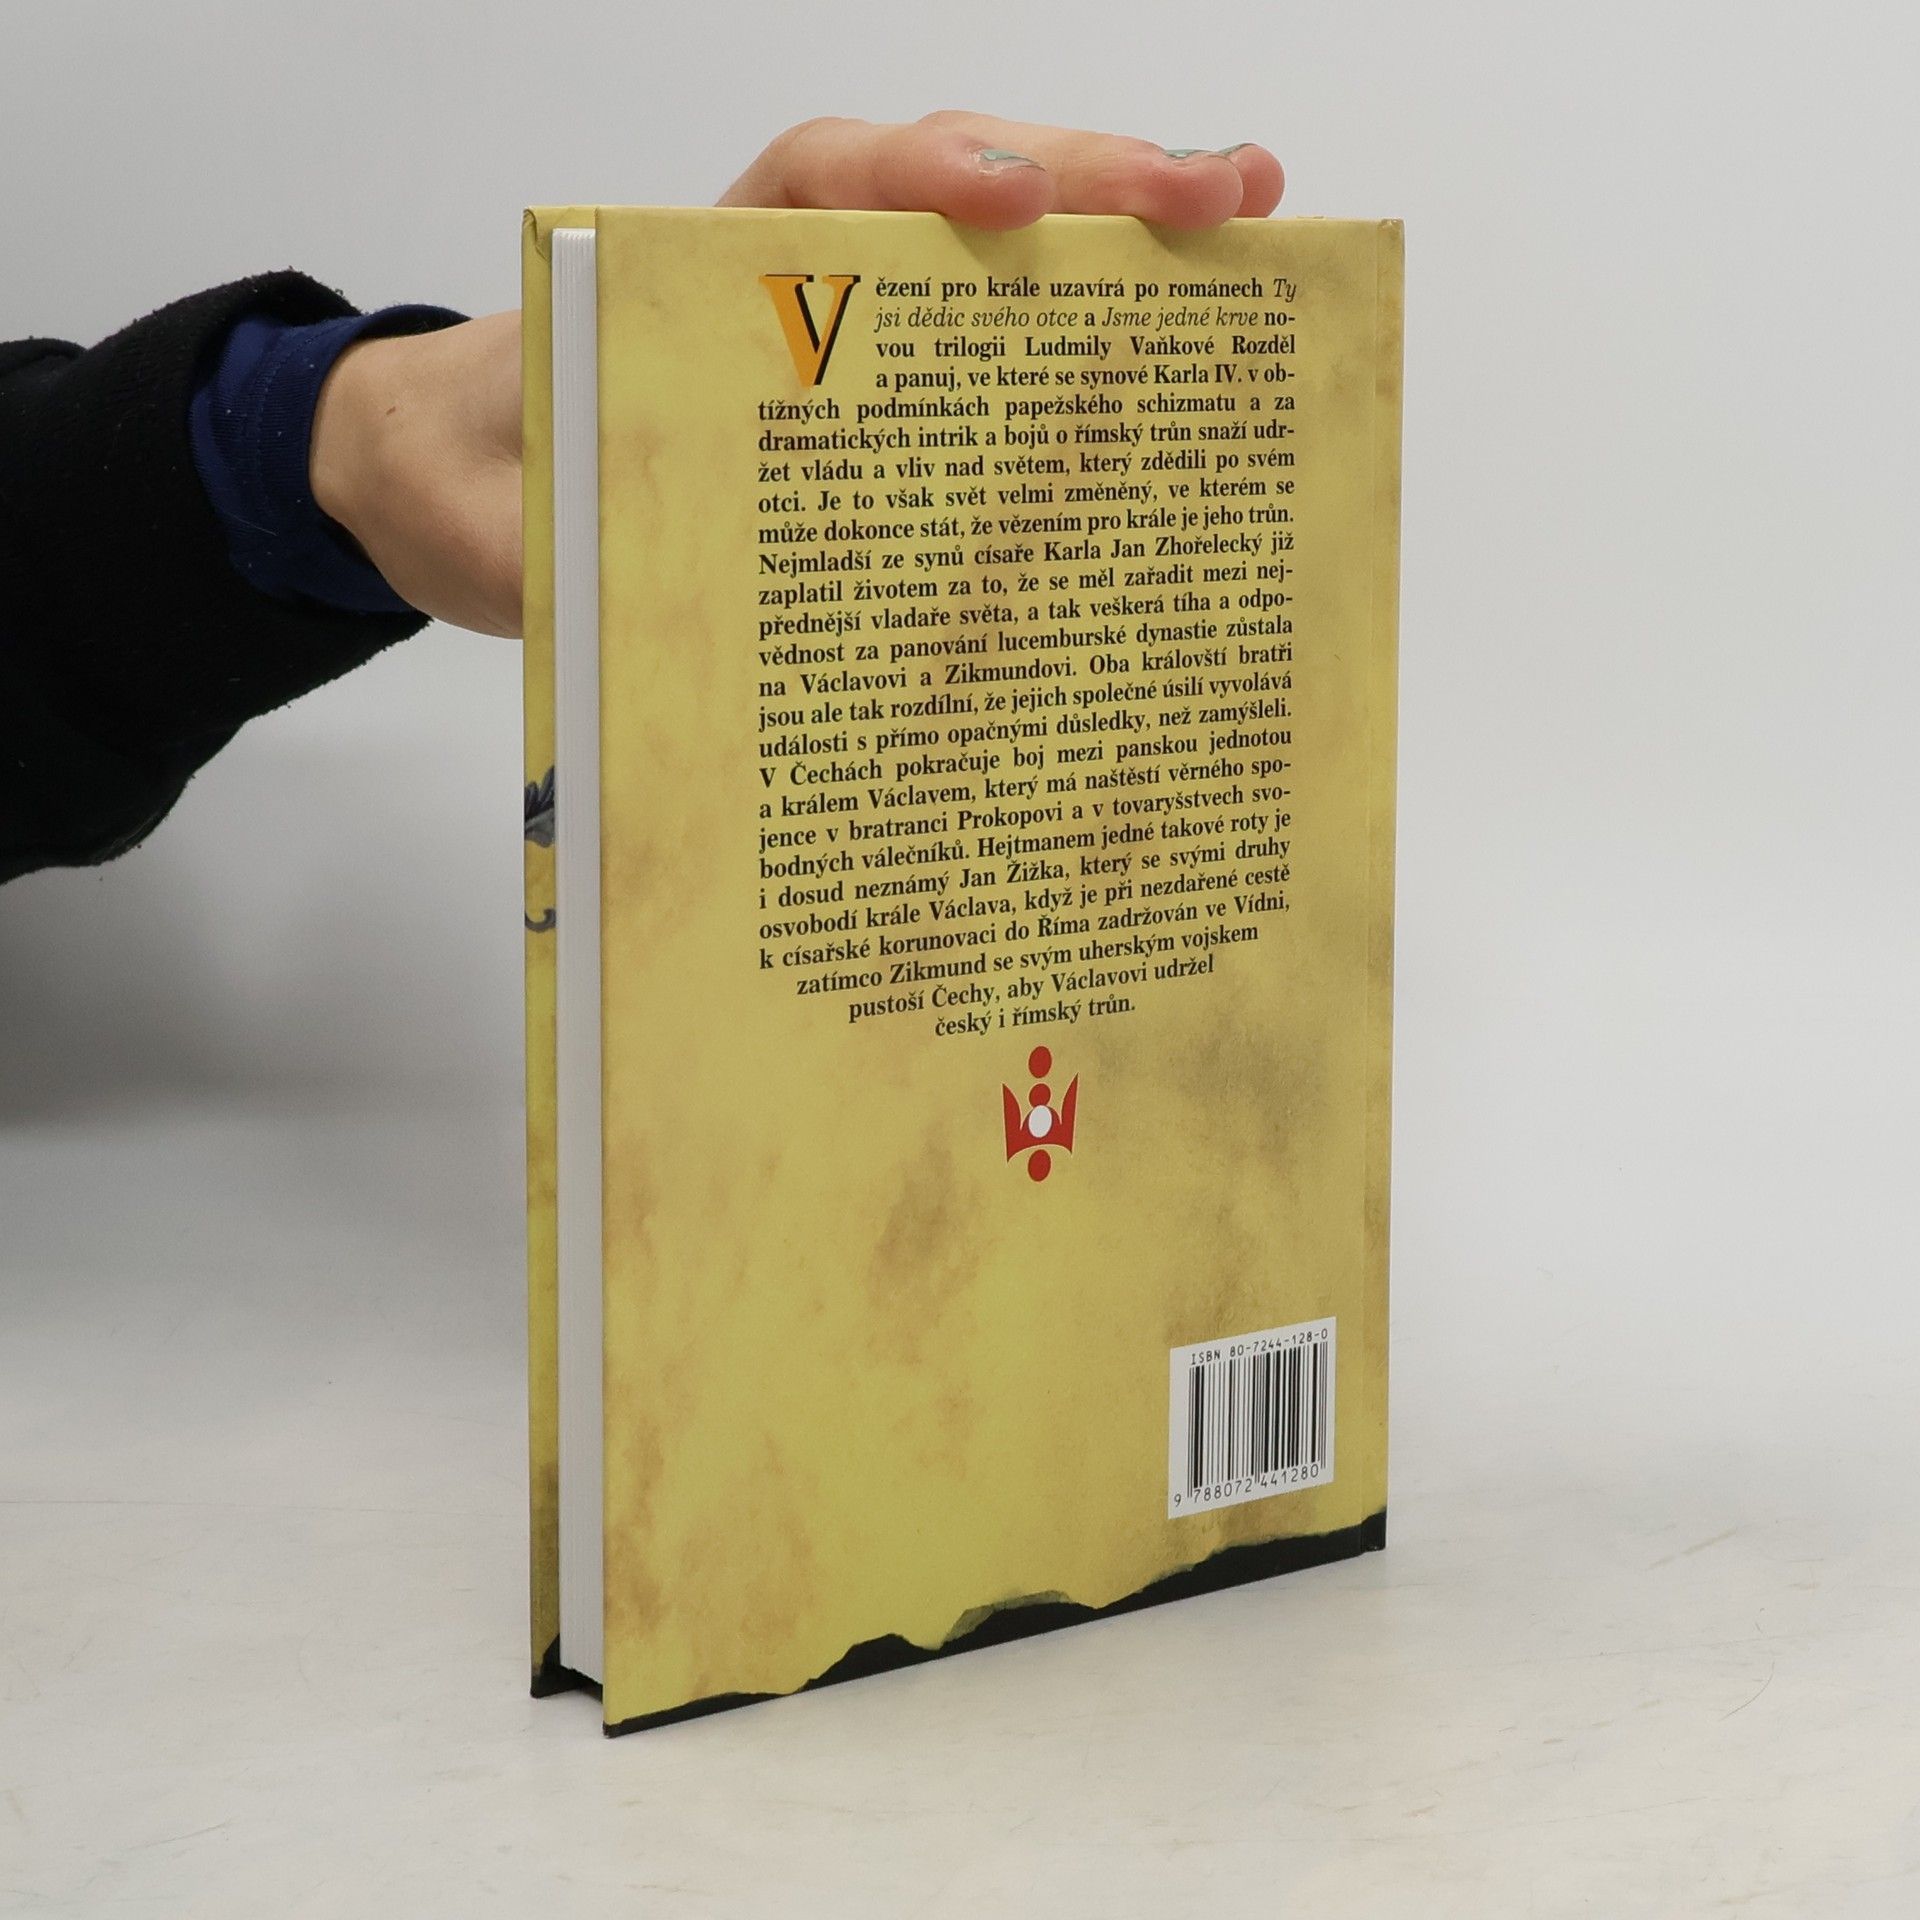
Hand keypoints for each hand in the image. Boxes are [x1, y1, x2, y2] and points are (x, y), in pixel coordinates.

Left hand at [312, 112, 1283, 638]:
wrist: (445, 482)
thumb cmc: (478, 480)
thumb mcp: (499, 531)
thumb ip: (564, 560)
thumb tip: (665, 611)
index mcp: (688, 274)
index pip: (819, 185)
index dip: (920, 174)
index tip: (1012, 199)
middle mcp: (782, 277)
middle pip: (944, 191)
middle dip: (1085, 180)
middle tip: (1220, 198)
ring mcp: (836, 329)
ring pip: (985, 256)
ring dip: (1117, 237)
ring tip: (1249, 230)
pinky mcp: (866, 399)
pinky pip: (981, 350)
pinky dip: (1078, 337)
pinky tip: (1173, 351)